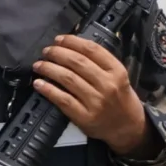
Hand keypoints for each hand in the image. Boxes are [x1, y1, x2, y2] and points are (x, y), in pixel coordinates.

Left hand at [32, 35, 151, 155]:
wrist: (128, 127)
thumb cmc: (120, 98)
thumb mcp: (119, 77)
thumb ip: (101, 63)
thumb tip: (71, 48)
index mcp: (117, 71)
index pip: (92, 50)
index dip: (72, 42)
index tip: (59, 39)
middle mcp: (108, 84)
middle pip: (77, 62)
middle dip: (57, 53)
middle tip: (46, 51)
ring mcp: (96, 101)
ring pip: (68, 78)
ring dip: (49, 69)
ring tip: (39, 65)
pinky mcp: (85, 116)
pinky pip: (62, 99)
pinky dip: (48, 90)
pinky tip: (38, 84)